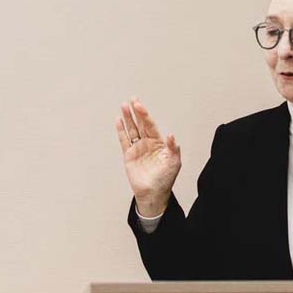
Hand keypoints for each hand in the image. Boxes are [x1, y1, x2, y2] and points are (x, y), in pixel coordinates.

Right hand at [115, 97, 180, 215]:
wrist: (153, 193)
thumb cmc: (166, 178)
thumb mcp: (174, 163)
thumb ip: (173, 148)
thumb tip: (171, 134)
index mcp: (159, 142)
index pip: (150, 124)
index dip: (145, 114)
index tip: (139, 105)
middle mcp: (148, 143)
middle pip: (141, 124)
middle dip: (136, 112)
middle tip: (132, 100)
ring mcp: (138, 148)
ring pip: (132, 129)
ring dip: (127, 118)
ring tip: (123, 106)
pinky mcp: (129, 155)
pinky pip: (124, 140)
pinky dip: (121, 130)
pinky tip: (118, 121)